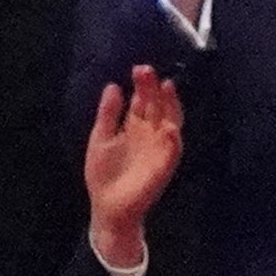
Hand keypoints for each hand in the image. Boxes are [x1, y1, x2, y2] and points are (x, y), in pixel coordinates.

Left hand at [82, 65, 182, 266]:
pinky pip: (172, 152)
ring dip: (171, 106)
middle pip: (157, 107)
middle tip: (147, 70)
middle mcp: (150, 135)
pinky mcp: (163, 168)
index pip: (142, 101)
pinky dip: (173, 140)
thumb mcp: (101, 137)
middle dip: (154, 89)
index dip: (142, 86)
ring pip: (171, 123)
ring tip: (167, 88)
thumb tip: (113, 85)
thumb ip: (108, 113)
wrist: (107, 207)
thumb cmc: (104, 174)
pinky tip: (170, 127)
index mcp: (134, 128)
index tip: (138, 69)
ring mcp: (158, 150)